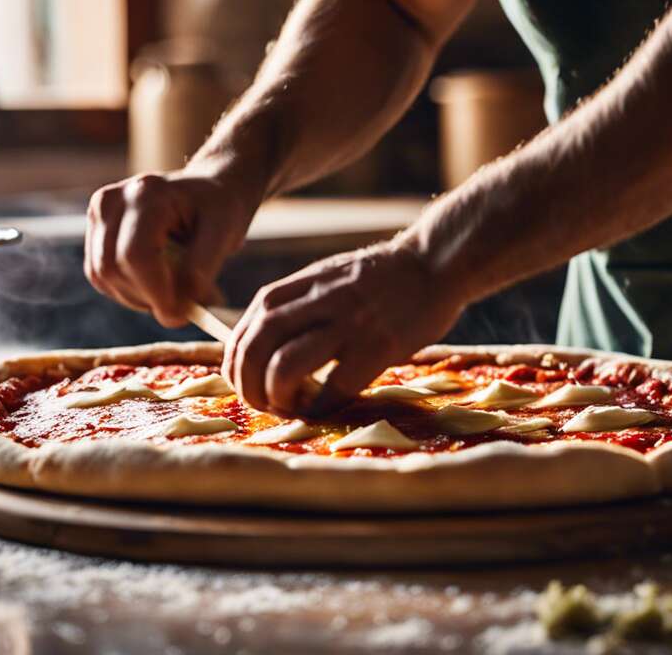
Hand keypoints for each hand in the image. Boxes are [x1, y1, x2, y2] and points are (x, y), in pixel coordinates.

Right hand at [84, 170, 259, 326]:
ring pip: (103, 276)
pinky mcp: (95, 231)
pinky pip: (100, 276)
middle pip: (113, 267)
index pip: (135, 254)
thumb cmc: (218, 208)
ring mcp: (98, 214)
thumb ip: (203, 267)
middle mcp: (113, 200)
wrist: (206, 190)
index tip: (181, 314)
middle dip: (148, 298)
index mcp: (146, 193)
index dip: (155, 292)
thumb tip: (182, 302)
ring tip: (175, 291)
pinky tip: (156, 283)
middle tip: (184, 307)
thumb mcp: (224, 232)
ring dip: (138, 297)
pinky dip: (127, 291)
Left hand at [223, 239, 463, 415]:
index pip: (247, 326)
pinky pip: (334, 386)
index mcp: (303, 285)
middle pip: (255, 346)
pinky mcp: (378, 347)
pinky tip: (324, 408)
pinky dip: (320, 406)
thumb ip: (297, 303)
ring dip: (276, 397)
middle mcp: (319, 301)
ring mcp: (348, 323)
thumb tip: (262, 343)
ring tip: (289, 406)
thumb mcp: (329, 277)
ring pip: (284, 367)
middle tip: (260, 401)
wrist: (435, 263)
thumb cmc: (383, 278)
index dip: (236, 361)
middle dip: (246, 383)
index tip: (245, 380)